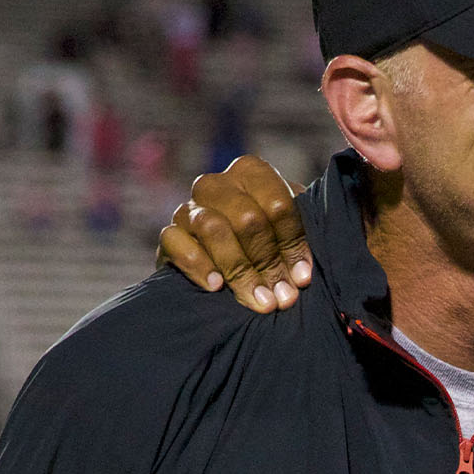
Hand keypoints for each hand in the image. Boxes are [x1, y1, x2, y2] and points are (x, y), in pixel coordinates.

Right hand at [158, 154, 309, 312]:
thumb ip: (297, 246)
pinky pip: (175, 241)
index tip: (302, 278)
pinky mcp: (170, 233)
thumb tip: (300, 277)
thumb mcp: (287, 235)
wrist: (230, 260)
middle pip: (247, 219)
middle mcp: (217, 185)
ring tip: (258, 300)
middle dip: (268, 262)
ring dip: (240, 270)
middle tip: (283, 296)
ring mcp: (190, 208)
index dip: (292, 244)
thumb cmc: (269, 243)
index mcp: (252, 173)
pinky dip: (198, 265)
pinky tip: (217, 286)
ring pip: (213, 229)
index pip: (277, 205)